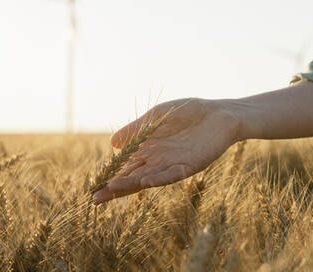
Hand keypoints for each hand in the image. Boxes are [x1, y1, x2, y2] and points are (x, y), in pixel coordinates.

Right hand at [93, 98, 239, 203]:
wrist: (219, 114)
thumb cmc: (188, 114)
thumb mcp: (156, 118)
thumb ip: (135, 130)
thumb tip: (112, 144)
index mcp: (149, 151)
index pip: (126, 168)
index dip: (110, 177)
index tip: (93, 187)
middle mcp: (159, 162)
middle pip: (133, 178)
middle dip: (115, 188)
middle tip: (95, 198)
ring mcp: (174, 165)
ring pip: (149, 178)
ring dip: (132, 185)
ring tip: (112, 189)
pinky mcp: (190, 165)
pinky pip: (172, 173)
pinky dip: (159, 178)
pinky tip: (145, 181)